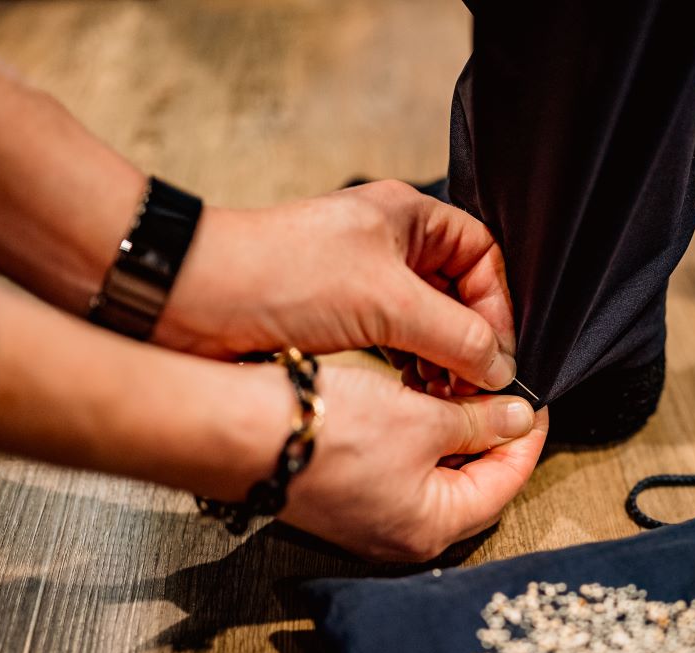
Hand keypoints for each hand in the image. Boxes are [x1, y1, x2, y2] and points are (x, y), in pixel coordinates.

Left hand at [157, 180, 517, 391]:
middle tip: (478, 384)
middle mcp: (389, 243)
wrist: (192, 299)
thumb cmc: (281, 275)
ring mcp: (362, 279)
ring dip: (442, 359)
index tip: (502, 354)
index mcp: (407, 215)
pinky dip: (411, 366)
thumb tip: (501, 369)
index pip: (482, 256)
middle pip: (458, 292)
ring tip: (447, 395)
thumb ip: (456, 336)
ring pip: (426, 321)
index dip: (499, 305)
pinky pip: (395, 340)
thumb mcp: (387, 303)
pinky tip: (414, 392)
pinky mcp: (338, 315)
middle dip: (472, 339)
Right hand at [279, 364, 547, 561]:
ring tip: (461, 392)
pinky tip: (419, 403)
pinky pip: (402, 472)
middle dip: (491, 438)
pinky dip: (418, 440)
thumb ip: (476, 422)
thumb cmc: (326, 433)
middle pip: (473, 486)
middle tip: (503, 396)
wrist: (239, 432)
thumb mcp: (419, 420)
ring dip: (454, 435)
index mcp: (432, 528)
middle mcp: (404, 536)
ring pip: (436, 477)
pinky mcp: (347, 499)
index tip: (535, 404)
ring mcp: (373, 520)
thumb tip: (517, 418)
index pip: (505, 485)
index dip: (526, 441)